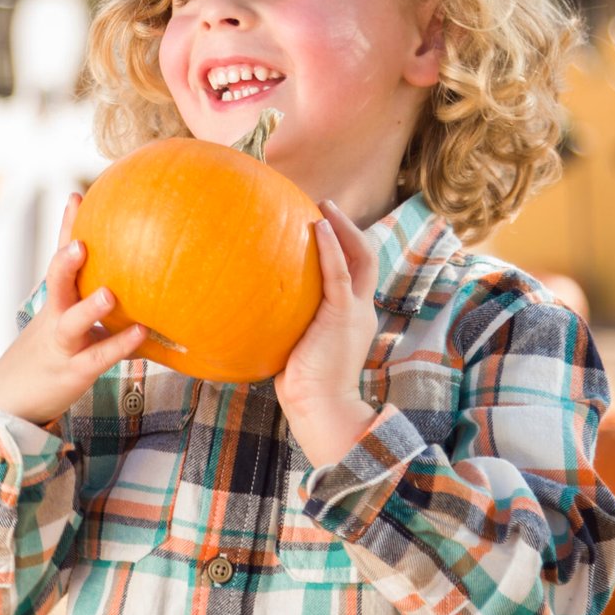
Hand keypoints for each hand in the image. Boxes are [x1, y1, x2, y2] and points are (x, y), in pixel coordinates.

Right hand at [0, 193, 147, 425]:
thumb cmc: (51, 353)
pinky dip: (118, 345)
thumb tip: (135, 278)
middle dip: (65, 261)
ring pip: (71, 323)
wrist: (11, 399)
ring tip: (109, 294)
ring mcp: (61, 344)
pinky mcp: (73, 371)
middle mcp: (54, 317)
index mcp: (54, 301)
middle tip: (79, 242)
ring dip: (89, 308)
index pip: (58, 258)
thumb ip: (93, 302)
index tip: (77, 196)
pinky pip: (97, 357)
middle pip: (55, 283)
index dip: (66, 227)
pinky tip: (142, 333)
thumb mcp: (64, 322)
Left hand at [274, 200, 378, 462]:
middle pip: (365, 258)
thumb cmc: (301, 386)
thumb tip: (249, 311)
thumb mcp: (295, 346)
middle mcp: (360, 310)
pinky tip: (318, 225)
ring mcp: (355, 311)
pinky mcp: (343, 314)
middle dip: (349, 229)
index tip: (323, 227)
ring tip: (323, 207)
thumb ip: (286, 324)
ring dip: (343, 229)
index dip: (343, 248)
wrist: (320, 407)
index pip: (354, 274)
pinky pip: (339, 272)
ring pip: (360, 258)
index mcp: (351, 317)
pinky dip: (332, 246)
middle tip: (327, 207)